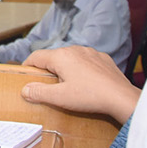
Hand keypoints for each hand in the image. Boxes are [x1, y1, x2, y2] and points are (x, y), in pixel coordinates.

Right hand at [22, 46, 140, 124]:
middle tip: (47, 86)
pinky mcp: (103, 58)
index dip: (28, 66)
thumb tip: (25, 89)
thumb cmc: (90, 96)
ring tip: (68, 85)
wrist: (121, 97)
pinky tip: (86, 83)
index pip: (36, 56)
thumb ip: (39, 92)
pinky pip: (86, 60)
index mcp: (61, 56)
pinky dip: (82, 69)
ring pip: (70, 58)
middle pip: (53, 57)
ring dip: (65, 69)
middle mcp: (75, 49)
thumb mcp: (60, 98)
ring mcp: (90, 52)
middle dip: (48, 70)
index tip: (26, 75)